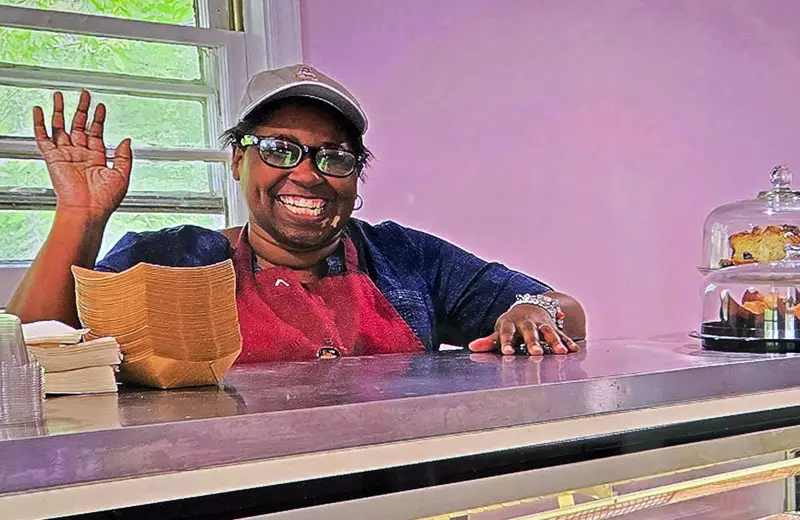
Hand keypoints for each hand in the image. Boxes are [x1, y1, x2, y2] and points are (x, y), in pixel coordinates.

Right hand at [33, 90, 131, 219]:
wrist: (88, 210)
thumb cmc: (104, 200)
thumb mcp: (122, 175)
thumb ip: (126, 157)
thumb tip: (128, 140)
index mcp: (97, 159)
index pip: (96, 133)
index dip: (98, 119)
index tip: (100, 106)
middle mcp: (80, 155)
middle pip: (79, 126)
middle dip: (81, 109)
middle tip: (84, 94)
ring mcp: (66, 155)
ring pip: (61, 127)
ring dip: (60, 111)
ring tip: (59, 95)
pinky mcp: (53, 159)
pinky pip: (43, 138)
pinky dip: (40, 124)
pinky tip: (40, 111)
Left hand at [468, 304, 580, 355]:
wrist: (530, 306)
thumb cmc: (512, 324)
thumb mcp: (501, 330)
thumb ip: (489, 341)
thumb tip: (473, 347)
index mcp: (511, 324)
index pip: (507, 333)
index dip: (507, 342)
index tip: (507, 352)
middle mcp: (527, 323)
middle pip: (530, 332)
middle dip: (533, 342)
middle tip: (536, 353)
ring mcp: (542, 324)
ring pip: (549, 332)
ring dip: (555, 341)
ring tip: (561, 352)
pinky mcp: (554, 327)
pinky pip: (562, 334)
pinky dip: (568, 341)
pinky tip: (573, 350)